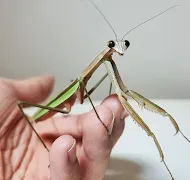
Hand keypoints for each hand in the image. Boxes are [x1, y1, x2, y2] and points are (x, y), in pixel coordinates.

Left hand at [0, 75, 126, 179]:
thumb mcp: (0, 97)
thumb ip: (29, 89)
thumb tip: (49, 79)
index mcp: (42, 135)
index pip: (81, 126)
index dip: (99, 114)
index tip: (112, 101)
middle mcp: (51, 157)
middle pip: (93, 146)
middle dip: (107, 126)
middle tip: (114, 109)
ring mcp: (50, 176)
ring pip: (90, 167)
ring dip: (99, 143)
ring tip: (100, 120)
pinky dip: (69, 165)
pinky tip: (64, 144)